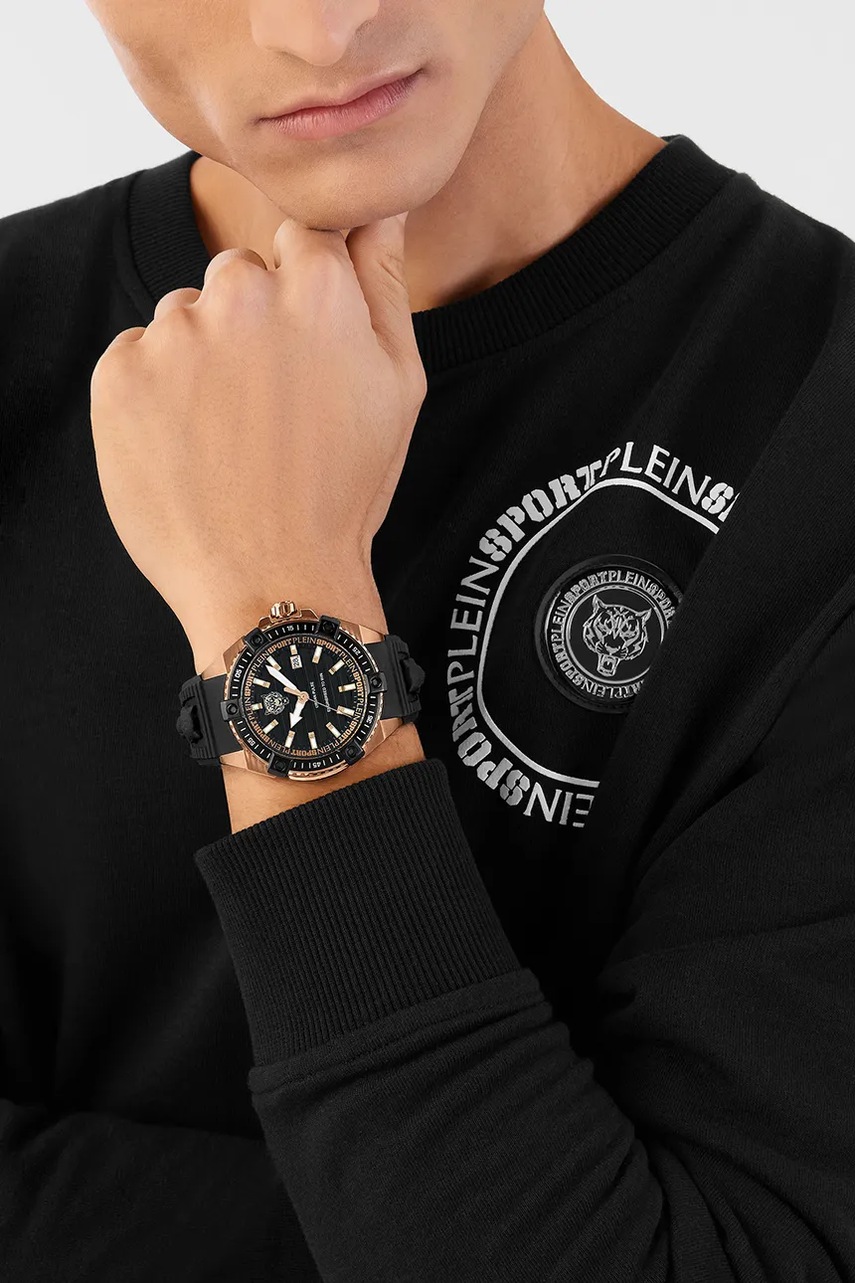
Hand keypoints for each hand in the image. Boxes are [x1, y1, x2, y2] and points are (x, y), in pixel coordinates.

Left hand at [88, 209, 425, 669]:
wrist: (271, 581)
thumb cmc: (344, 490)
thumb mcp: (398, 385)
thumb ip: (383, 280)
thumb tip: (378, 204)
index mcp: (317, 289)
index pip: (303, 239)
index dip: (307, 295)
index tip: (307, 352)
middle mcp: (240, 295)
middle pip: (238, 274)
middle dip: (254, 321)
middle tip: (272, 407)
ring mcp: (173, 335)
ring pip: (185, 316)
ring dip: (202, 357)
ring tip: (229, 436)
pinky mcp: (119, 375)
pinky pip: (138, 355)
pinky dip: (157, 392)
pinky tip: (190, 446)